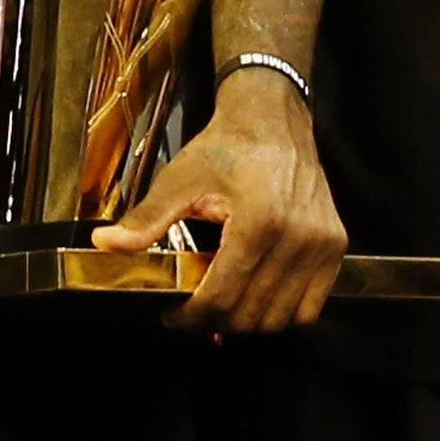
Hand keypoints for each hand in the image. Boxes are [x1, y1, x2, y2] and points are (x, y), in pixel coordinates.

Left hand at [92, 66, 345, 335]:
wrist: (272, 119)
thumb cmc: (226, 147)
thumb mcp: (179, 179)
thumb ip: (145, 219)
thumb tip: (104, 243)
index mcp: (258, 222)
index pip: (223, 297)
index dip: (192, 316)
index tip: (174, 316)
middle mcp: (297, 237)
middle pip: (251, 313)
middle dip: (216, 321)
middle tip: (193, 311)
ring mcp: (321, 244)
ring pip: (282, 318)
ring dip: (247, 320)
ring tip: (222, 302)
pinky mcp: (335, 246)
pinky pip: (310, 306)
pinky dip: (282, 312)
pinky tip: (255, 296)